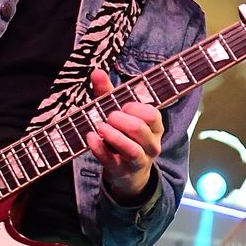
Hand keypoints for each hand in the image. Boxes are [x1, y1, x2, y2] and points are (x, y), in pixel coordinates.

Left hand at [87, 68, 162, 203]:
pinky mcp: (121, 172)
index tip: (122, 107)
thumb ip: (108, 93)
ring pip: (131, 149)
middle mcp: (151, 145)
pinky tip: (90, 138)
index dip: (135, 108)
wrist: (129, 174)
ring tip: (100, 126)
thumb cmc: (125, 137)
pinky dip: (99, 149)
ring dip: (112, 135)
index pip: (152, 115)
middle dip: (120, 120)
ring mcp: (138, 161)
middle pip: (140, 129)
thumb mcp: (120, 115)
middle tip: (109, 117)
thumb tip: (96, 71)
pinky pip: (111, 161)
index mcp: (155, 128)